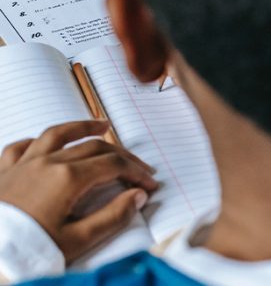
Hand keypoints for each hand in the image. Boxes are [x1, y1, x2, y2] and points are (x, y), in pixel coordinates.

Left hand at [0, 120, 157, 262]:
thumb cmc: (27, 250)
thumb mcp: (77, 241)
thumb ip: (112, 217)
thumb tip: (137, 197)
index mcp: (68, 179)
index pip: (113, 166)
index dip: (136, 173)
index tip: (148, 185)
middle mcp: (46, 163)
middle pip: (93, 147)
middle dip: (121, 155)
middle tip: (138, 167)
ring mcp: (23, 165)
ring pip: (57, 134)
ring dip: (82, 128)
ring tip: (101, 126)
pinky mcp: (3, 173)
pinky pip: (21, 147)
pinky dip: (38, 141)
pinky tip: (45, 142)